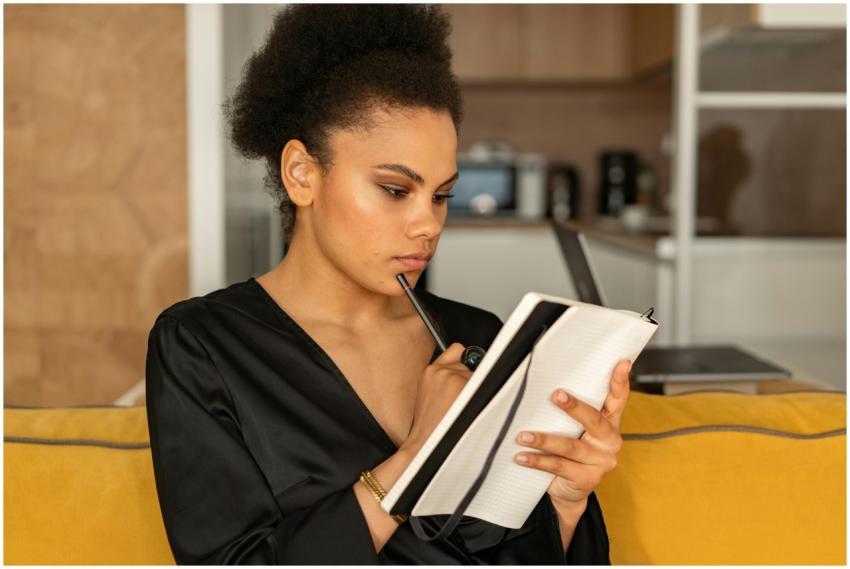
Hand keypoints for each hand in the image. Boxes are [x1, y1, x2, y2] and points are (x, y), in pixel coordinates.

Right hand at [400, 343, 471, 457]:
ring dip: (475, 388)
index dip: (465, 361)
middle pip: (470, 363)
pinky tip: (469, 408)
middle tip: (462, 398)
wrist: (425, 442)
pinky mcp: (462, 385)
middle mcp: (440, 370)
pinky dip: (480, 395)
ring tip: (463, 406)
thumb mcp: (429, 393)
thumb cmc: (430, 423)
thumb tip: (466, 366)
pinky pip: (482, 384)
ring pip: (477, 375)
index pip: (457, 350)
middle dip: (469, 378)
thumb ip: (443, 376)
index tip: (470, 367)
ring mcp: (452, 376)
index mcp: (430, 371)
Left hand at [513, 359, 631, 506]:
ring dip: (544, 439)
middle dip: (574, 407)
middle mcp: (610, 440)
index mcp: (609, 423)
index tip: (622, 363)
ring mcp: (600, 461)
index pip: (619, 399)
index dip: (621, 381)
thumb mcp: (577, 430)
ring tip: (523, 435)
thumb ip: (573, 412)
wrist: (570, 491)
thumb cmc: (571, 452)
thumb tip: (548, 385)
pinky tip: (521, 456)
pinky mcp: (587, 478)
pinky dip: (537, 460)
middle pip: (594, 420)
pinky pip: (558, 466)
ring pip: (570, 446)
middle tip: (556, 394)